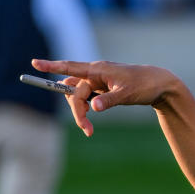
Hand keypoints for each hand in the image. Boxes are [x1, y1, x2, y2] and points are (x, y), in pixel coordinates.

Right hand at [31, 58, 181, 136]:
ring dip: (80, 113)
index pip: (70, 67)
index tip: (34, 63)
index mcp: (98, 69)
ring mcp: (98, 81)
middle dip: (76, 110)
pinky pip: (87, 99)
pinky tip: (89, 122)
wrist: (160, 84)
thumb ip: (109, 100)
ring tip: (89, 130)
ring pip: (79, 96)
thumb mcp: (127, 94)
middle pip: (74, 91)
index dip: (51, 66)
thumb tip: (93, 107)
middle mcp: (95, 73)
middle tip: (87, 129)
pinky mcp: (102, 88)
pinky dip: (86, 111)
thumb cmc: (144, 85)